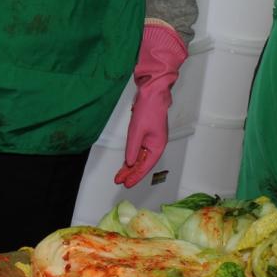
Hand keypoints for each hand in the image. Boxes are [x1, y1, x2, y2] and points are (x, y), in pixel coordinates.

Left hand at [116, 23, 187, 185]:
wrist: (152, 93)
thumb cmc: (149, 109)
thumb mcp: (137, 131)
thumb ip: (133, 148)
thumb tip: (130, 162)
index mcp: (157, 146)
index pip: (145, 166)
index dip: (135, 176)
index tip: (126, 183)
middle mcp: (155, 145)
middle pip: (142, 164)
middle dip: (131, 173)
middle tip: (120, 181)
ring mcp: (151, 140)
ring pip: (140, 158)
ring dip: (130, 166)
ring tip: (120, 175)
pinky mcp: (145, 134)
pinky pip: (138, 150)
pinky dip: (132, 157)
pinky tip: (126, 162)